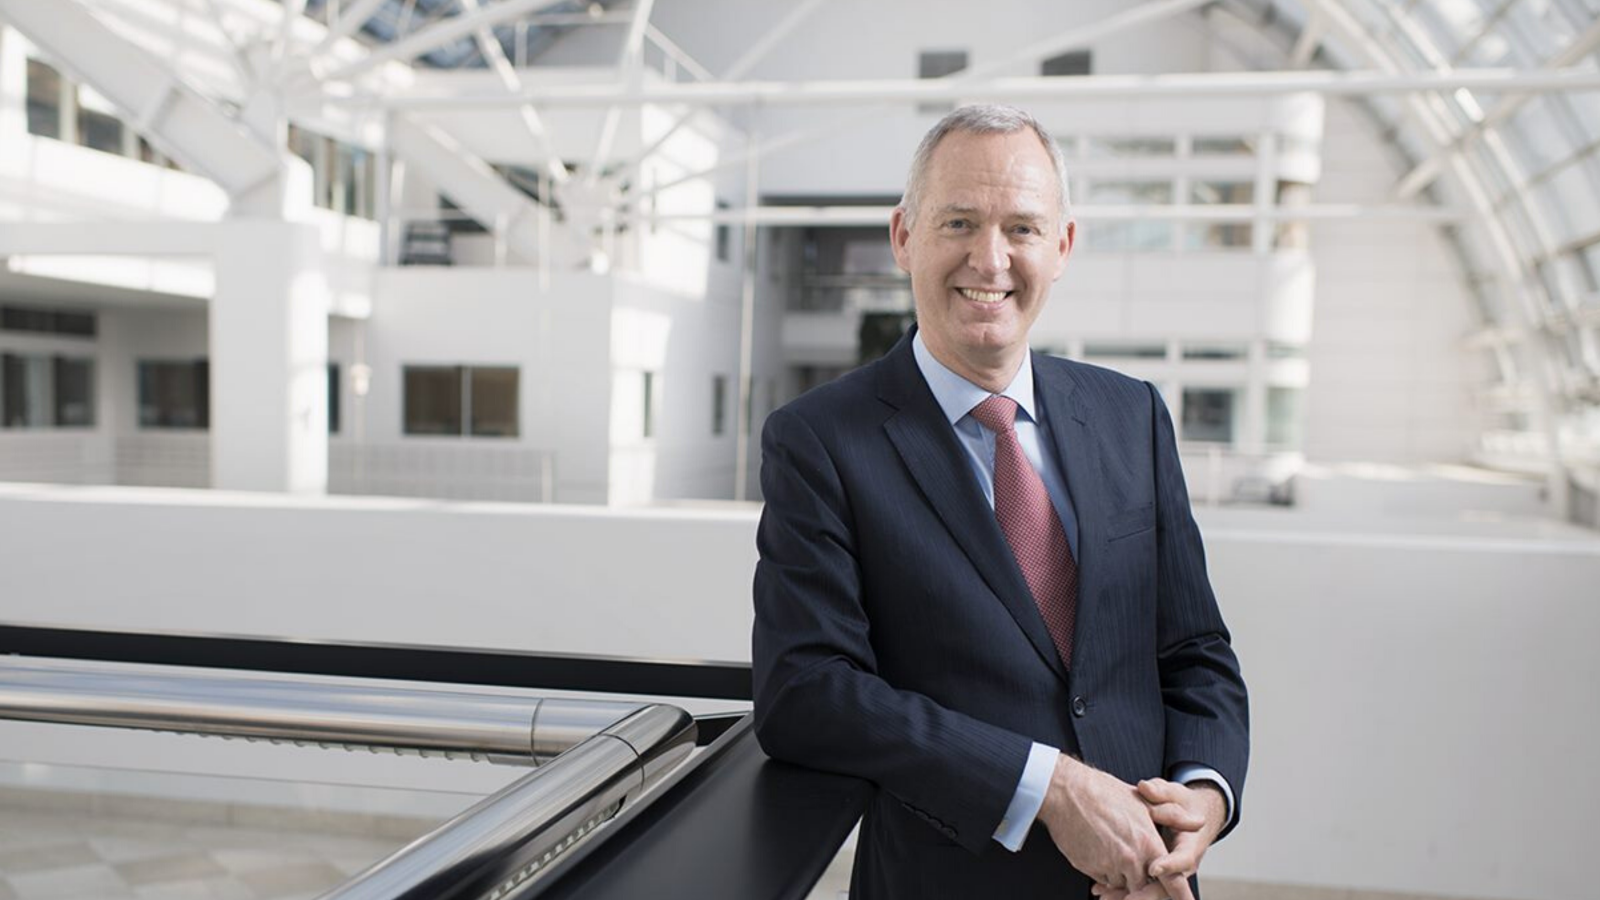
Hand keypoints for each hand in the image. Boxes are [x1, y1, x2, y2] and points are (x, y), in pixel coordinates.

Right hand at [1035, 756, 1202, 892]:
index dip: (1182, 895)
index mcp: (1148, 844)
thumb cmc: (1103, 793)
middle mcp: (1130, 860)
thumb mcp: (1143, 801)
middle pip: (1144, 885)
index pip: (1171, 879)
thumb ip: (1174, 817)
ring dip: (1121, 875)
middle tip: (1130, 857)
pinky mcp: (1089, 868)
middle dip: (1142, 880)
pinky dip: (1104, 872)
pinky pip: (1103, 879)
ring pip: (1122, 883)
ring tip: (1112, 846)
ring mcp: (1108, 866)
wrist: (1066, 792)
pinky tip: (1099, 849)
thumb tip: (1199, 822)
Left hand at [1091, 779, 1226, 899]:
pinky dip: (1120, 888)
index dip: (1169, 865)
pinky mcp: (1152, 872)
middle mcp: (1180, 864)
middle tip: (1126, 899)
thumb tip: (1146, 787)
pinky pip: (1139, 885)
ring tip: (1105, 896)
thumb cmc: (1182, 804)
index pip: (1183, 859)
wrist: (1190, 814)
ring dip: (1128, 894)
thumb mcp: (1174, 795)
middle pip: (1167, 886)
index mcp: (1190, 845)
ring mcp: (1166, 871)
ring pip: (1151, 890)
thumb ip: (1161, 792)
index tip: (1153, 869)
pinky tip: (1100, 890)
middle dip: (1146, 894)